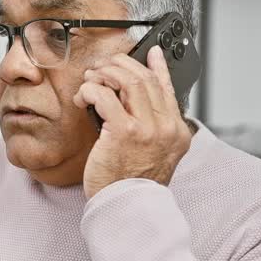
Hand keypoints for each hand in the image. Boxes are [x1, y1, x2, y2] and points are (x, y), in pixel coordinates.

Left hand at [73, 45, 193, 198]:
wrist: (128, 208)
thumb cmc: (133, 186)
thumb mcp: (154, 155)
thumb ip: (152, 129)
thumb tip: (134, 102)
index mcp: (177, 132)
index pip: (167, 87)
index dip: (157, 66)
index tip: (150, 52)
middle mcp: (167, 127)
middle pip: (145, 78)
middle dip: (119, 66)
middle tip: (102, 69)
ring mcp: (148, 129)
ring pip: (127, 80)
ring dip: (104, 75)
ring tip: (91, 81)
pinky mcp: (124, 132)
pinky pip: (104, 96)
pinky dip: (90, 90)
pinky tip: (83, 98)